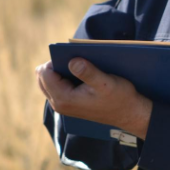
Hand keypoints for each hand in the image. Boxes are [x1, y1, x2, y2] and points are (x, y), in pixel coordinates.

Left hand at [35, 59, 151, 139]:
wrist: (128, 113)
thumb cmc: (119, 97)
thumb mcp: (106, 82)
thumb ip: (88, 72)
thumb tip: (72, 61)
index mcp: (64, 98)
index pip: (45, 73)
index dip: (56, 60)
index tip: (74, 56)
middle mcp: (58, 103)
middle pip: (41, 77)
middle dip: (55, 65)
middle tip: (76, 60)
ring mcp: (62, 105)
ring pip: (47, 82)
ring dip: (59, 71)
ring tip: (79, 66)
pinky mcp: (68, 104)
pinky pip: (55, 86)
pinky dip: (63, 77)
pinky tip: (80, 75)